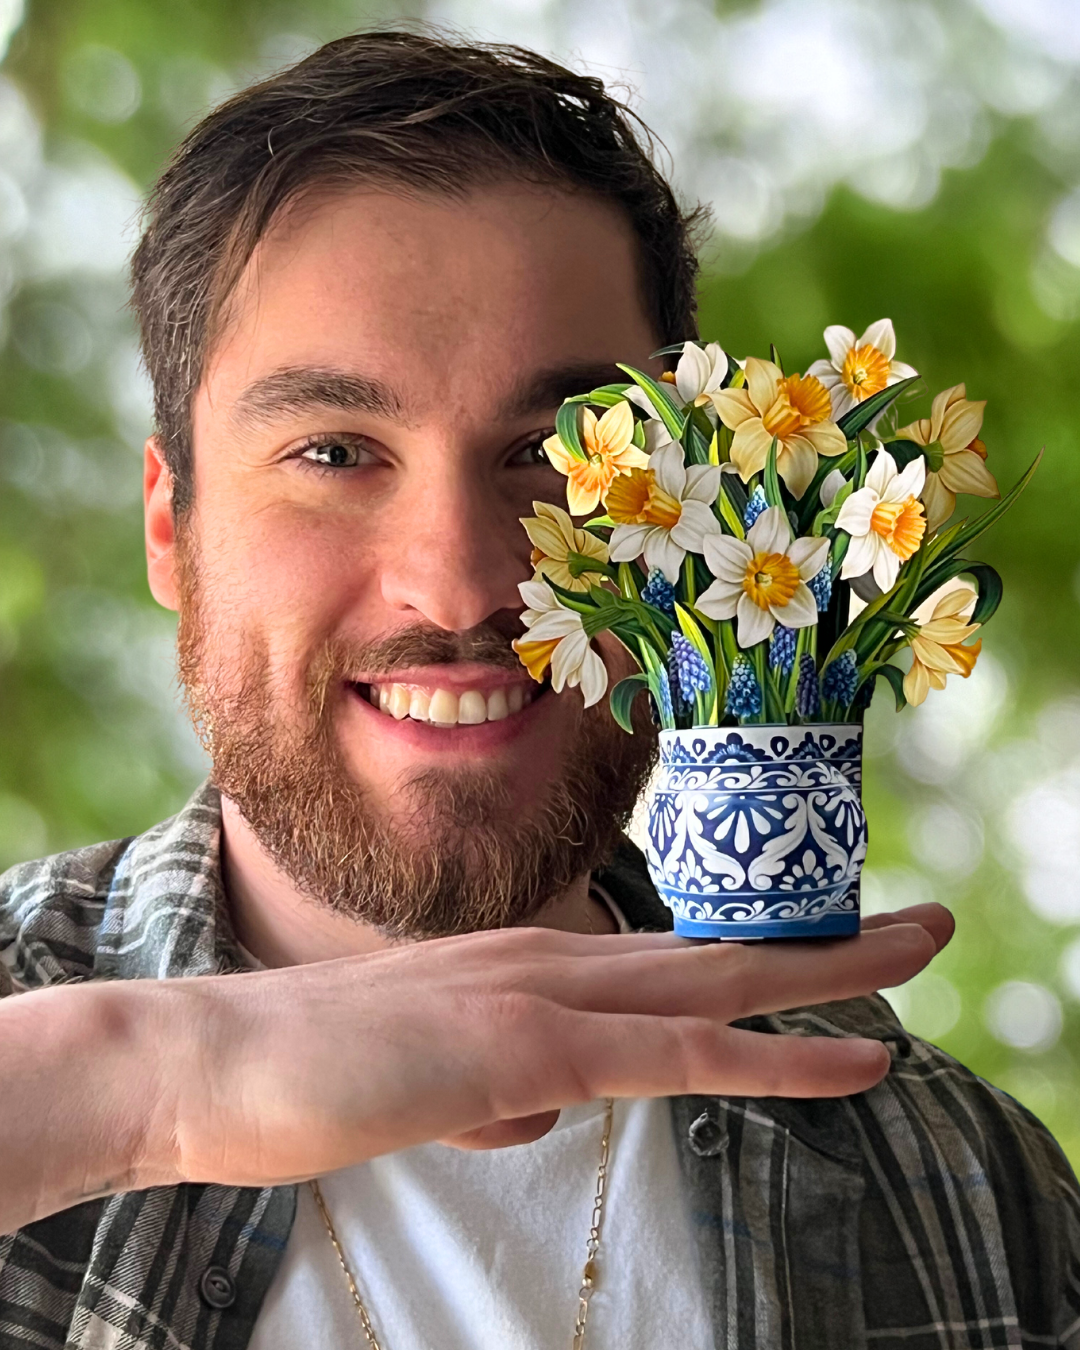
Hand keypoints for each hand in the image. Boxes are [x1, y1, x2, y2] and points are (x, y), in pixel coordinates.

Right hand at [156, 906, 947, 1185]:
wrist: (207, 1060)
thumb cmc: (305, 1073)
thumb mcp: (422, 1080)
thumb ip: (493, 1081)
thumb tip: (536, 1102)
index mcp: (524, 965)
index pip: (664, 957)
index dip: (750, 953)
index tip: (821, 951)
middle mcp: (547, 958)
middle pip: (714, 950)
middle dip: (822, 939)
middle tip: (916, 925)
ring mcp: (541, 993)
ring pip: (716, 981)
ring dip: (829, 973)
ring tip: (918, 953)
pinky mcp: (526, 1042)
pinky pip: (679, 1051)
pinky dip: (778, 1056)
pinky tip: (857, 1061)